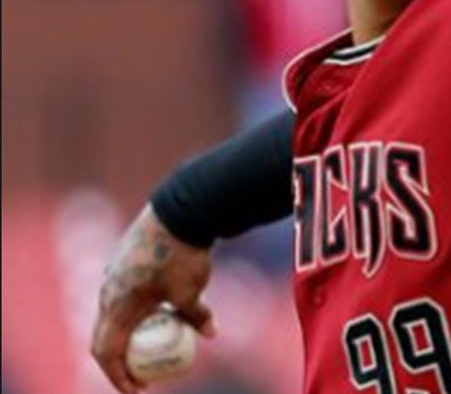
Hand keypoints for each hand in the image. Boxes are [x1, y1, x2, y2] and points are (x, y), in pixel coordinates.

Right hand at [91, 206, 215, 392]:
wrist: (180, 210)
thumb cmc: (183, 255)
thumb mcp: (192, 291)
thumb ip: (197, 316)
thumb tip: (211, 335)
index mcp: (117, 305)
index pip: (106, 352)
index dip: (118, 376)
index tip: (138, 390)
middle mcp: (108, 291)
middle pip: (104, 336)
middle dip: (119, 360)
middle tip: (141, 376)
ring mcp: (113, 274)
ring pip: (112, 313)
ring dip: (128, 333)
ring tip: (151, 345)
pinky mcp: (123, 260)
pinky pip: (122, 294)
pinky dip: (134, 311)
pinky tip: (157, 311)